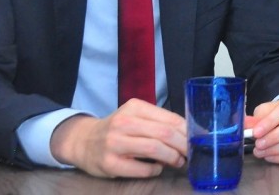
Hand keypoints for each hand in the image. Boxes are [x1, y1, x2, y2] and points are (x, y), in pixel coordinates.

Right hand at [50, 99, 186, 177]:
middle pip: (164, 134)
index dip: (186, 131)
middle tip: (189, 153)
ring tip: (178, 161)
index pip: (169, 119)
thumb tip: (189, 132)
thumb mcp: (135, 116)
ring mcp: (114, 143)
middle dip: (182, 145)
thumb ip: (159, 121)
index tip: (195, 139)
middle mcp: (123, 122)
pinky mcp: (109, 163)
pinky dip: (155, 170)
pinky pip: (142, 169)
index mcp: (134, 107)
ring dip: (172, 157)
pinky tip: (157, 168)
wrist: (83, 141)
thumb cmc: (116, 128)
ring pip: (154, 149)